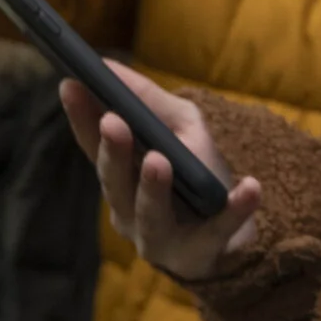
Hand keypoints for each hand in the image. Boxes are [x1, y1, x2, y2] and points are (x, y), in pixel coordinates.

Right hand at [57, 63, 261, 281]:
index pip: (92, 146)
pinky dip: (233, 211)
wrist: (235, 234)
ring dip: (154, 189)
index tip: (71, 85)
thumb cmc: (196, 171)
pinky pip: (217, 233)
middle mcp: (129, 212)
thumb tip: (107, 66)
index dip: (81, 117)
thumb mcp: (178, 125)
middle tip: (114, 122)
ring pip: (150, 218)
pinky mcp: (200, 254)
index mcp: (120, 178)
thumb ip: (147, 100)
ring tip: (160, 161)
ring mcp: (161, 239)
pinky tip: (249, 187)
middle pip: (114, 184)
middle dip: (113, 154)